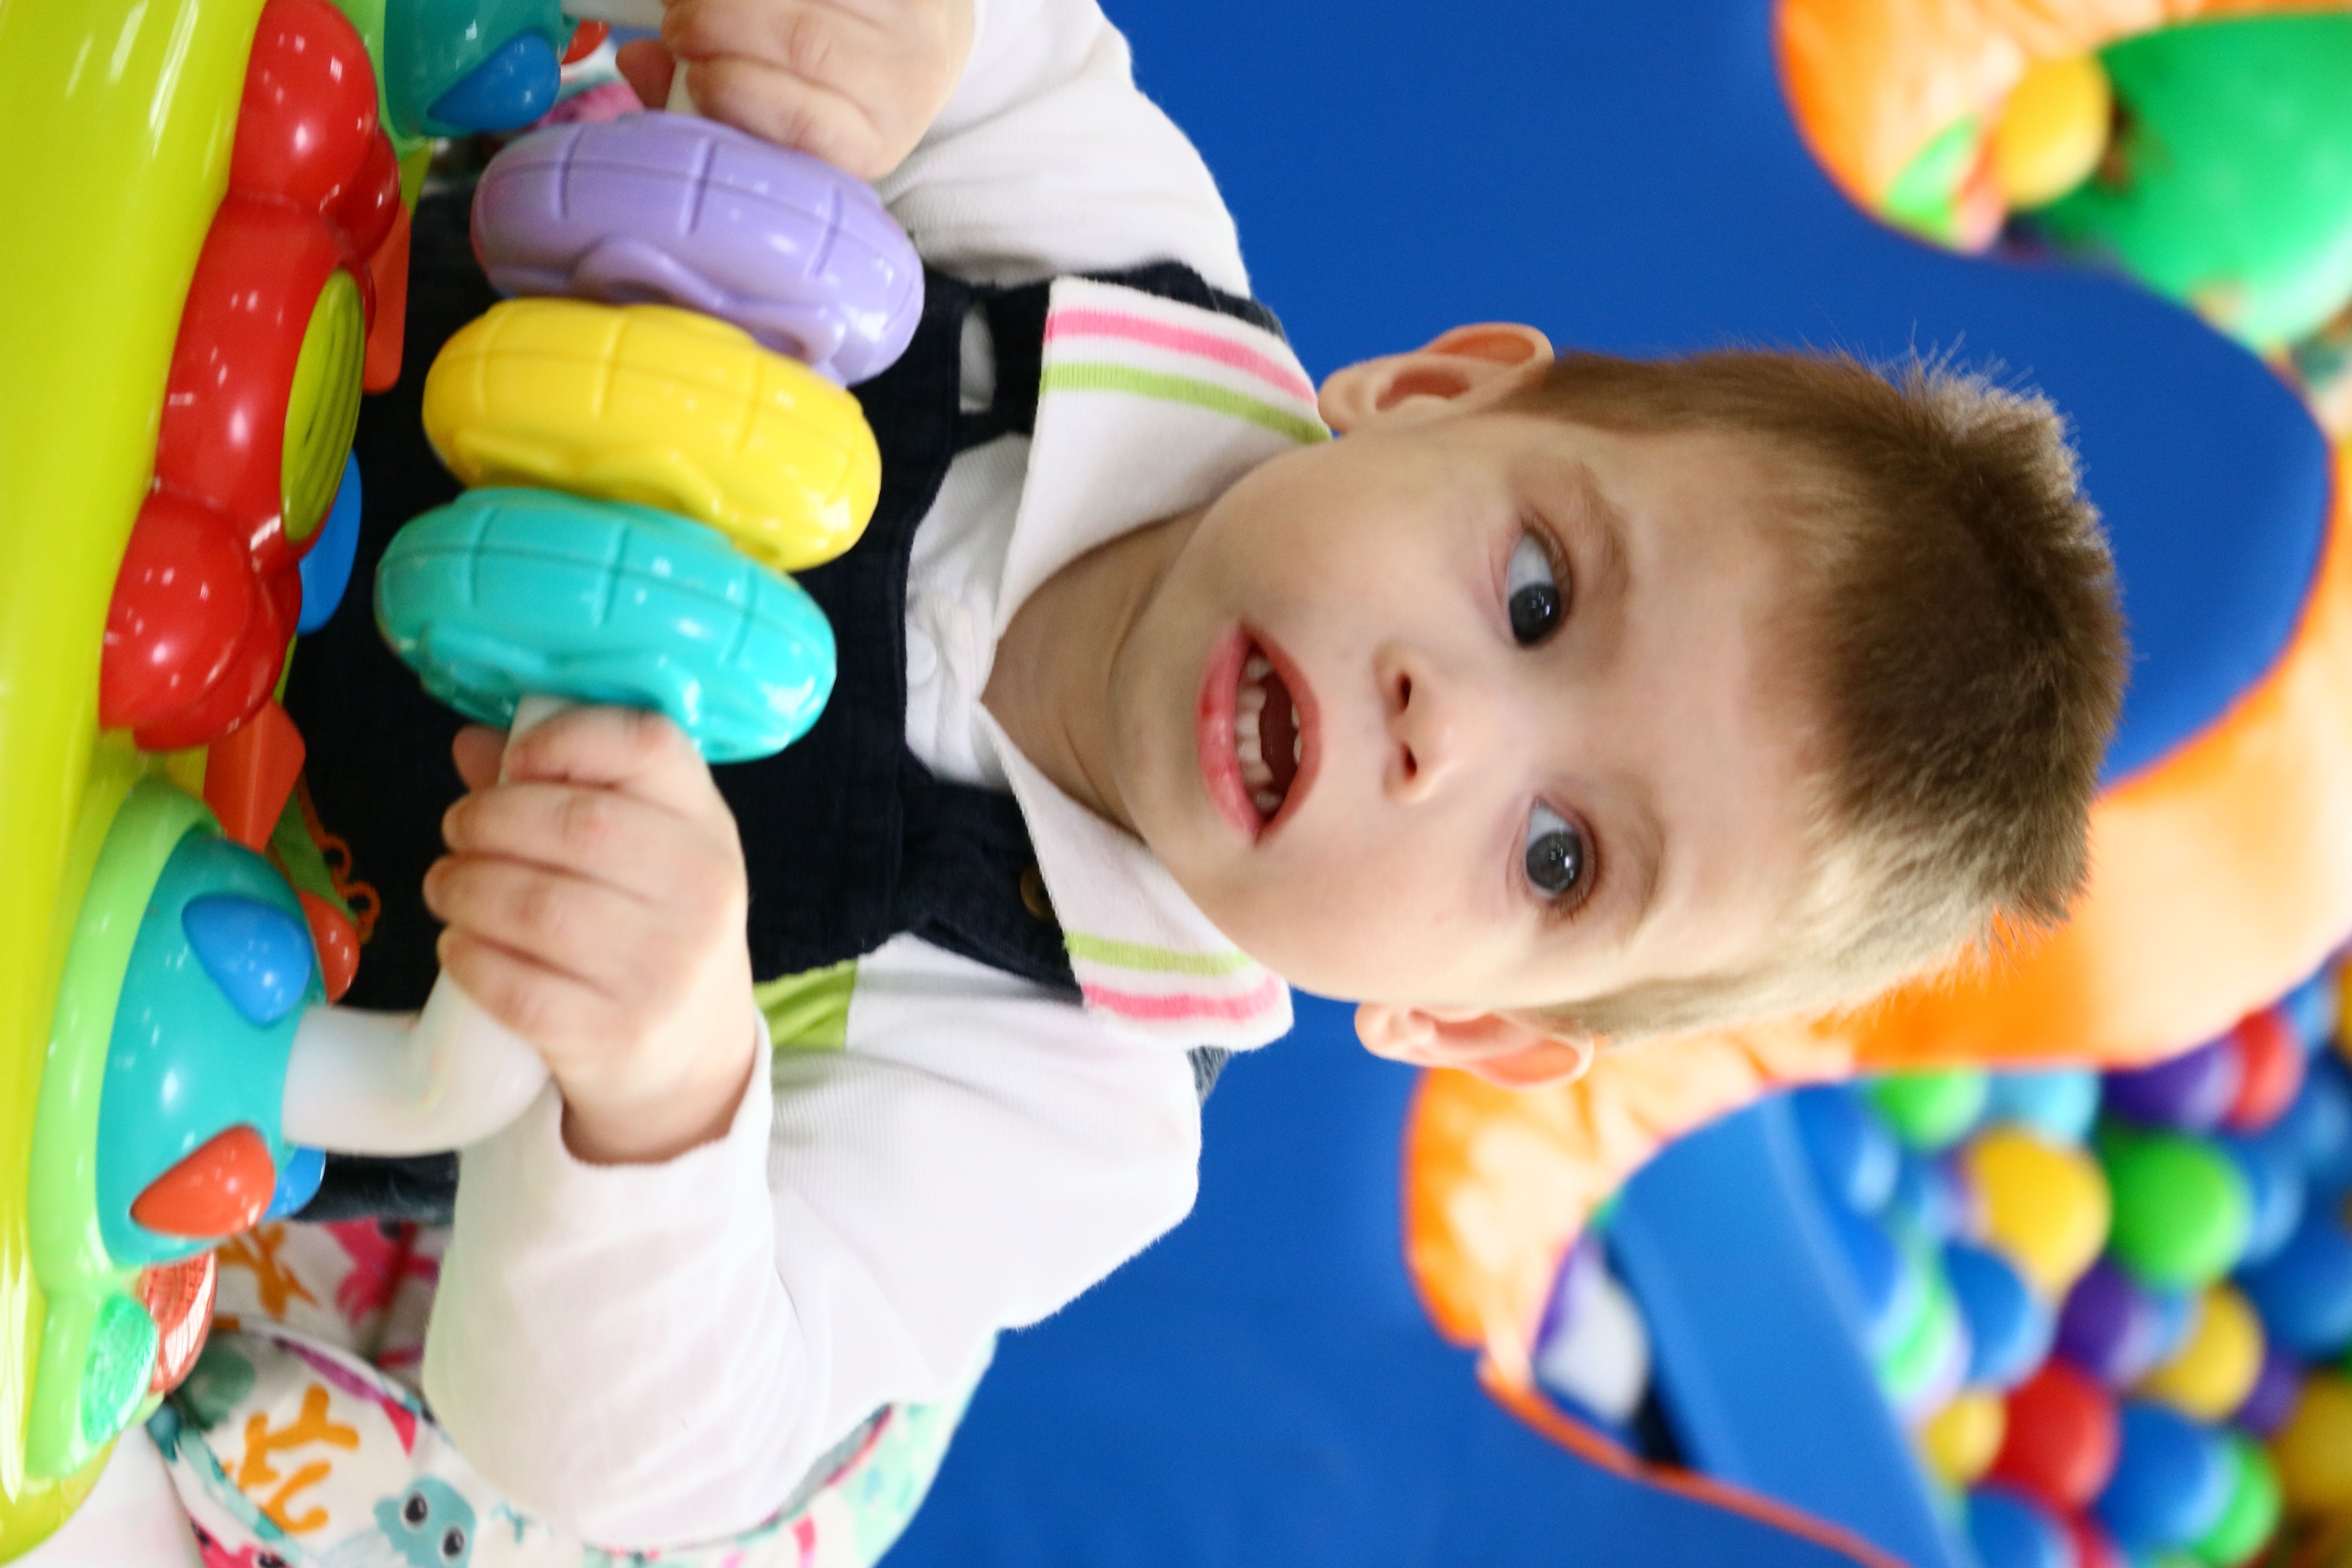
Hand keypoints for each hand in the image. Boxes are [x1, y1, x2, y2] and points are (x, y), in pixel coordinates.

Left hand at [424, 708, 759, 1164]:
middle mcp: (699, 891)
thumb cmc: (650, 926)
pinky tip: (459, 944)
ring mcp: (663, 968)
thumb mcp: (639, 847)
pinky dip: (468, 957)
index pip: (648, 745)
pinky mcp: (616, 1033)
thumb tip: (473, 744)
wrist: (692, 1054)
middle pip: (575, 824)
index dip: (567, 738)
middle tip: (458, 830)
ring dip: (465, 887)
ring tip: (447, 885)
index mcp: (706, 825)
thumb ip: (563, 786)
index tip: (516, 759)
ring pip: (535, 906)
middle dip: (488, 820)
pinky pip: (515, 985)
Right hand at [617, 0, 974, 180]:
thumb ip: (701, 105)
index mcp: (866, 145)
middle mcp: (901, 83)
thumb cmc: (823, 89)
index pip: (808, 122)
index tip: (696, 76)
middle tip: (678, 25)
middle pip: (804, 40)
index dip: (739, 92)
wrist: (911, 38)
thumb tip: (637, 60)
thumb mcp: (772, 117)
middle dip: (721, 25)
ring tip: (694, 0)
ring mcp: (909, 19)